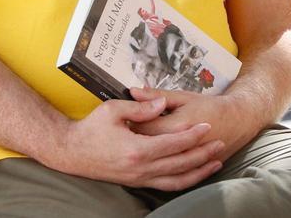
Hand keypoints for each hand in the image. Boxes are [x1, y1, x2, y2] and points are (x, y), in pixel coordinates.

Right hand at [48, 95, 223, 190]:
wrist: (71, 152)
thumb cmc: (91, 128)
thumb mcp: (113, 110)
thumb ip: (140, 107)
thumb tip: (162, 103)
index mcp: (137, 149)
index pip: (174, 143)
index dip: (193, 135)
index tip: (207, 125)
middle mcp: (140, 168)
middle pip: (180, 163)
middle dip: (203, 153)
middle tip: (219, 142)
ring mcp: (139, 178)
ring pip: (177, 179)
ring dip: (199, 171)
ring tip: (216, 162)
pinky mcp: (137, 182)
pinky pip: (166, 186)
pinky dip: (184, 181)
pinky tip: (195, 174)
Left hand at [130, 88, 258, 162]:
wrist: (237, 121)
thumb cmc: (210, 106)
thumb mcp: (183, 96)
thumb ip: (157, 96)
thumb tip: (133, 91)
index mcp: (177, 125)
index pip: (143, 127)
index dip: (131, 121)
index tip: (125, 117)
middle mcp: (181, 147)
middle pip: (147, 146)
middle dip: (135, 139)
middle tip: (127, 132)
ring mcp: (187, 161)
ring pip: (157, 163)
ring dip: (146, 155)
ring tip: (139, 147)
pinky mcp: (192, 170)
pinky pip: (171, 176)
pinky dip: (159, 169)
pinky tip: (154, 163)